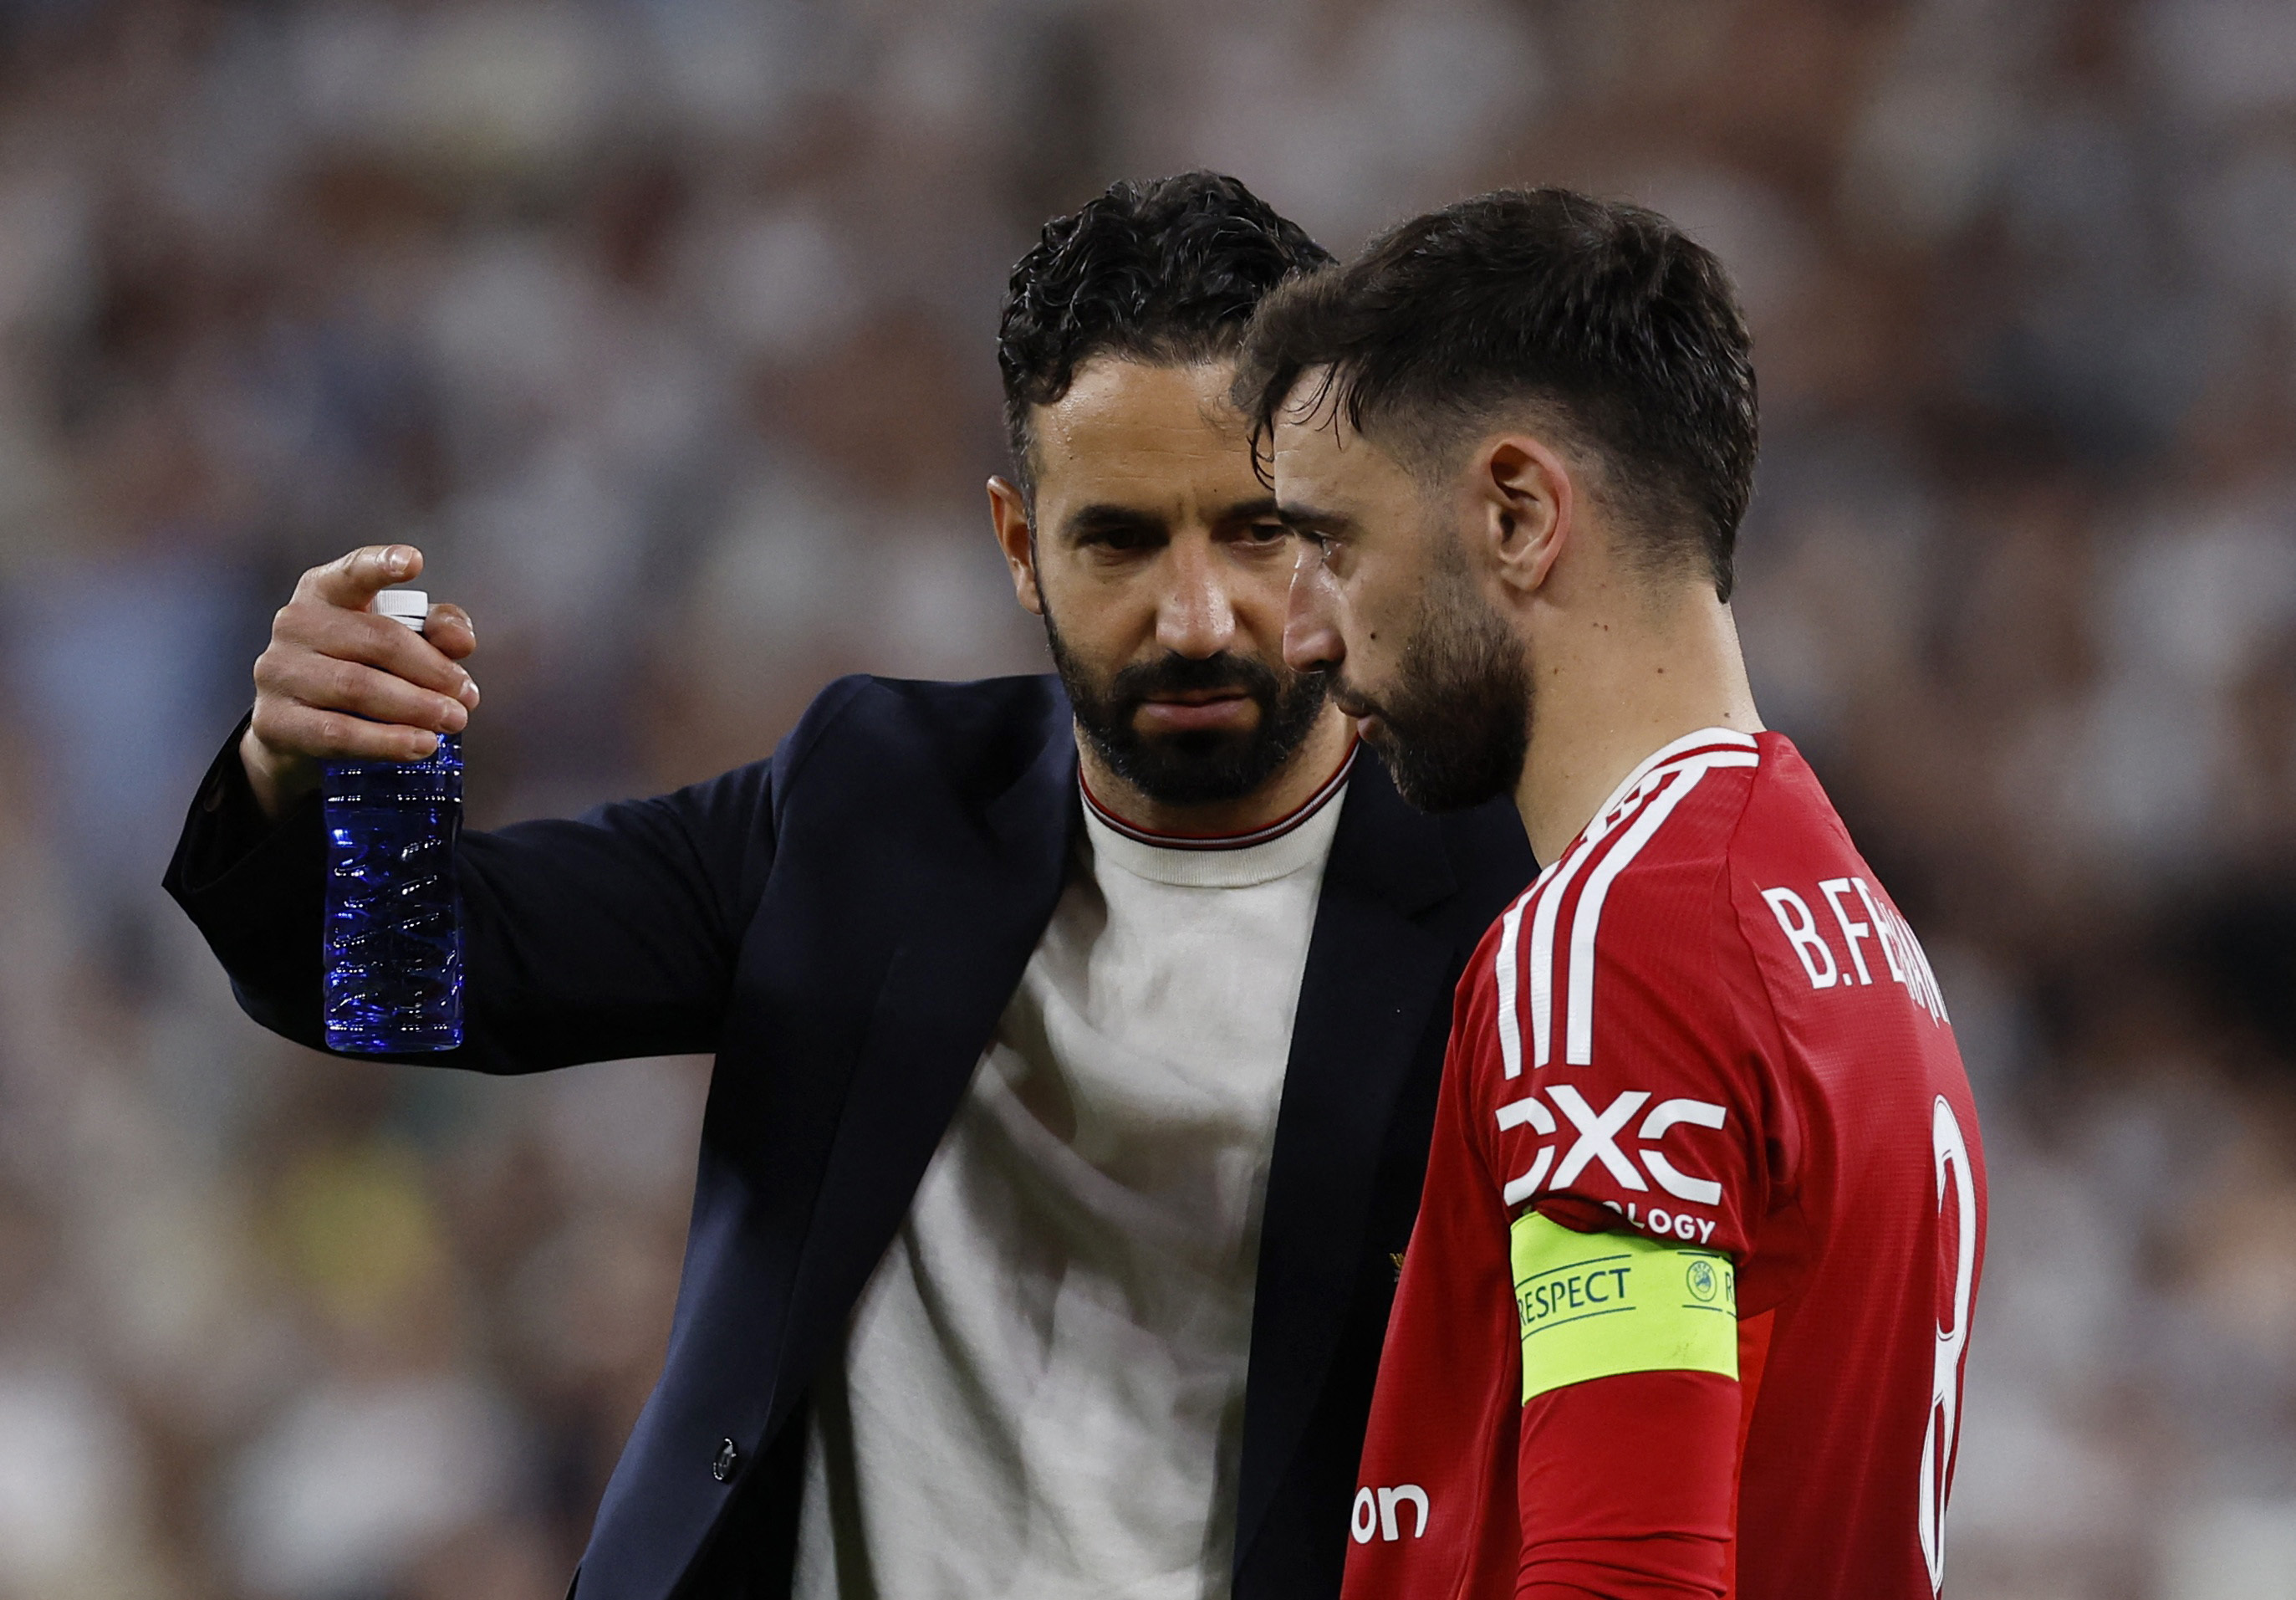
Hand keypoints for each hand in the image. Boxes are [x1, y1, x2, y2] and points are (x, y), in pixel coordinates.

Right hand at [240, 545, 481, 819]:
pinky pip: (338, 732)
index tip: (414, 562)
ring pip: (358, 687)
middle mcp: (294, 623)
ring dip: (416, 707)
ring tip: (453, 721)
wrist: (299, 731)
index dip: (383, 565)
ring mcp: (278, 671)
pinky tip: (420, 745)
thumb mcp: (401, 641)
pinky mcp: (274, 720)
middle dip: (432, 670)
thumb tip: (461, 642)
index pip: (354, 572)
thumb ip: (437, 630)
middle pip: (378, 640)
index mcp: (325, 591)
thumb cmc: (359, 671)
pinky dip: (386, 740)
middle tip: (467, 697)